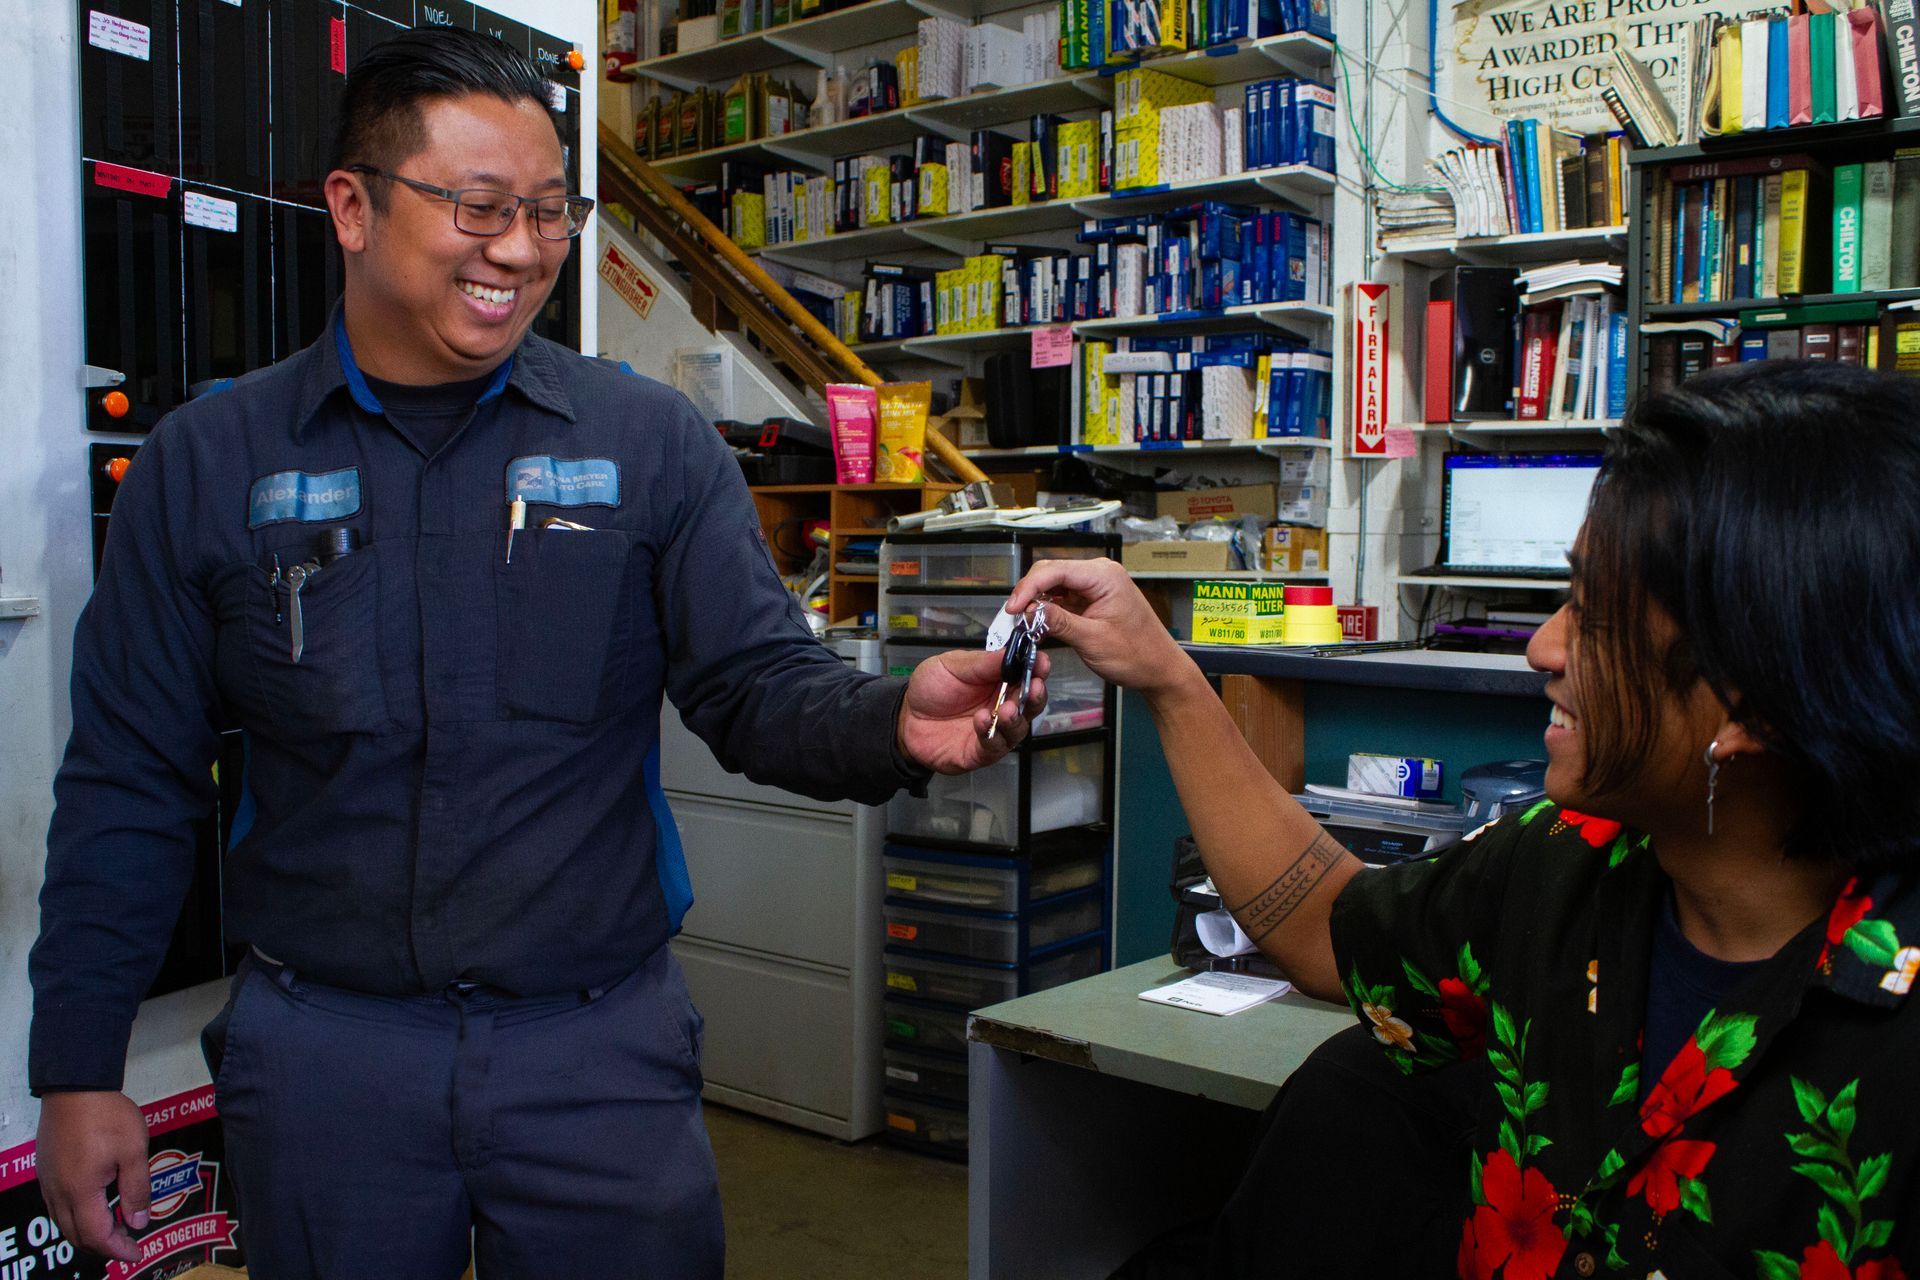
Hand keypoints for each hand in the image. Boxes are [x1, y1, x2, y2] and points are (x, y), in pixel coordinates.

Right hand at [37, 1091, 149, 1263]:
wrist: (75, 1086)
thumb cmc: (106, 1115)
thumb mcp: (134, 1151)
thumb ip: (137, 1189)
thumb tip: (138, 1221)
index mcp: (81, 1190)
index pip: (96, 1235)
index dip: (117, 1249)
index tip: (136, 1254)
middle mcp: (58, 1191)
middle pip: (75, 1235)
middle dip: (102, 1246)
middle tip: (128, 1243)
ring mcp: (48, 1181)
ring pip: (63, 1222)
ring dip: (88, 1232)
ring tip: (116, 1227)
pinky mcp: (46, 1170)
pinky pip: (57, 1205)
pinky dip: (76, 1216)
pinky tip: (95, 1206)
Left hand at [897, 648, 1049, 774]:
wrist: (905, 717)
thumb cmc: (931, 689)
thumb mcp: (953, 665)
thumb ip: (982, 662)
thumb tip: (1012, 650)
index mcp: (1000, 681)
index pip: (1027, 674)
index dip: (1037, 668)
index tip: (1042, 661)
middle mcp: (1002, 706)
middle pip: (1030, 703)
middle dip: (1035, 695)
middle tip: (1034, 686)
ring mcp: (994, 731)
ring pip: (1018, 728)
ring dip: (1015, 718)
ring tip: (1006, 709)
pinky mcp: (980, 752)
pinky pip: (993, 746)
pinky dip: (990, 734)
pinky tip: (981, 721)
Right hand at [1005, 559, 1199, 696]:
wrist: (1159, 668)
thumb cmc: (1137, 655)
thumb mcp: (1092, 640)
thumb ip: (1058, 622)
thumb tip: (1028, 611)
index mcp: (1104, 576)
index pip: (1054, 570)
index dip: (1028, 588)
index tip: (1012, 609)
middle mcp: (1100, 574)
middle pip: (1051, 572)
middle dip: (1029, 593)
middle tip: (1014, 618)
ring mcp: (1096, 585)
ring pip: (1054, 584)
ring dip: (1037, 601)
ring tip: (1023, 622)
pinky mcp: (1092, 599)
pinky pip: (1062, 597)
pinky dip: (1048, 609)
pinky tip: (1038, 623)